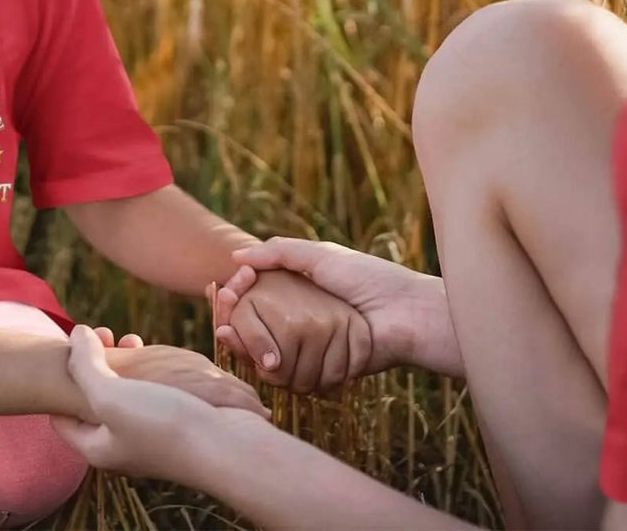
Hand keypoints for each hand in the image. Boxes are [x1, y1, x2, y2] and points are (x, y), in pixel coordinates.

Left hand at [52, 325, 269, 480]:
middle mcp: (120, 444)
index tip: (74, 347)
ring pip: (125, 393)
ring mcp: (149, 434)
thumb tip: (76, 336)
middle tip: (107, 334)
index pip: (61, 417)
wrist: (228, 445)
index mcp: (97, 447)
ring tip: (132, 339)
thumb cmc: (163, 425)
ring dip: (123, 363)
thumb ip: (84, 365)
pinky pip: (152, 393)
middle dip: (94, 364)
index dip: (61, 379)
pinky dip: (149, 371)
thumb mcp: (110, 395)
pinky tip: (159, 354)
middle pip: (94, 401)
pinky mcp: (175, 423)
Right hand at [215, 238, 461, 378]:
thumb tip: (235, 257)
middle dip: (235, 325)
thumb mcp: (320, 256)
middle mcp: (304, 324)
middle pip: (258, 329)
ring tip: (230, 337)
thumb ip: (279, 253)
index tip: (220, 290)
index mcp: (302, 295)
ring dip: (247, 348)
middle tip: (220, 321)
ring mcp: (312, 350)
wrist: (406, 316)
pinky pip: (289, 374)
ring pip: (268, 353)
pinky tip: (255, 358)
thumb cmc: (369, 280)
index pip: (258, 298)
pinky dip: (271, 366)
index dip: (237, 296)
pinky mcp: (321, 372)